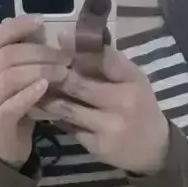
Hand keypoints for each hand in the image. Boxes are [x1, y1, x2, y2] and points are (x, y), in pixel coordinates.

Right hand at [0, 16, 70, 166]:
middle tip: (64, 58)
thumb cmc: (16, 104)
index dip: (17, 26)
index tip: (41, 21)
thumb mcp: (20, 75)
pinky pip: (11, 105)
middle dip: (38, 53)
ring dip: (39, 71)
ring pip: (9, 77)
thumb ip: (25, 53)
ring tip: (62, 72)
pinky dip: (29, 94)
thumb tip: (39, 27)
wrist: (7, 144)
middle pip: (7, 55)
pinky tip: (44, 88)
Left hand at [40, 46, 170, 174]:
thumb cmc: (139, 107)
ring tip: (32, 86)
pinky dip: (55, 116)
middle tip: (36, 66)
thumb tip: (70, 42)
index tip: (59, 37)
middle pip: (78, 83)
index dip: (78, 46)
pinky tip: (43, 109)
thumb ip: (107, 63)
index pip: (103, 57)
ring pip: (67, 107)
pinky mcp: (98, 145)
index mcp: (132, 79)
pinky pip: (69, 126)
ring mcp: (110, 126)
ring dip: (47, 96)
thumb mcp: (132, 80)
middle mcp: (123, 101)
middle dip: (55, 74)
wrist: (154, 149)